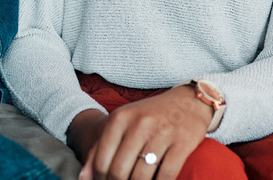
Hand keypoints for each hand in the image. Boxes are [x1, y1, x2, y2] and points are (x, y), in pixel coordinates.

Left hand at [73, 85, 211, 179]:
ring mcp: (162, 133)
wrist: (188, 101)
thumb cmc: (150, 116)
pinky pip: (166, 176)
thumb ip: (100, 149)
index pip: (102, 162)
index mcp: (120, 118)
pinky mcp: (182, 143)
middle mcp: (139, 124)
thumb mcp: (123, 124)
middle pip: (119, 173)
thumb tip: (83, 178)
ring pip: (141, 177)